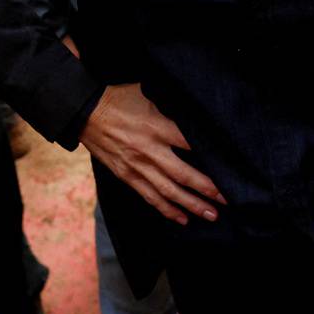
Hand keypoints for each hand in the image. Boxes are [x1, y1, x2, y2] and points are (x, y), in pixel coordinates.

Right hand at [79, 83, 225, 225]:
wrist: (84, 113)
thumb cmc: (118, 99)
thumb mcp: (146, 94)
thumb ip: (169, 105)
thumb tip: (193, 108)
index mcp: (156, 126)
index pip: (190, 144)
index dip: (211, 155)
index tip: (229, 166)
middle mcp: (148, 150)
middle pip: (183, 174)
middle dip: (206, 189)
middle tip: (227, 200)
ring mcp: (137, 166)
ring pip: (168, 191)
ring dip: (191, 205)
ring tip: (211, 215)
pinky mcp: (127, 176)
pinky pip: (149, 197)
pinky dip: (167, 210)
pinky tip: (182, 219)